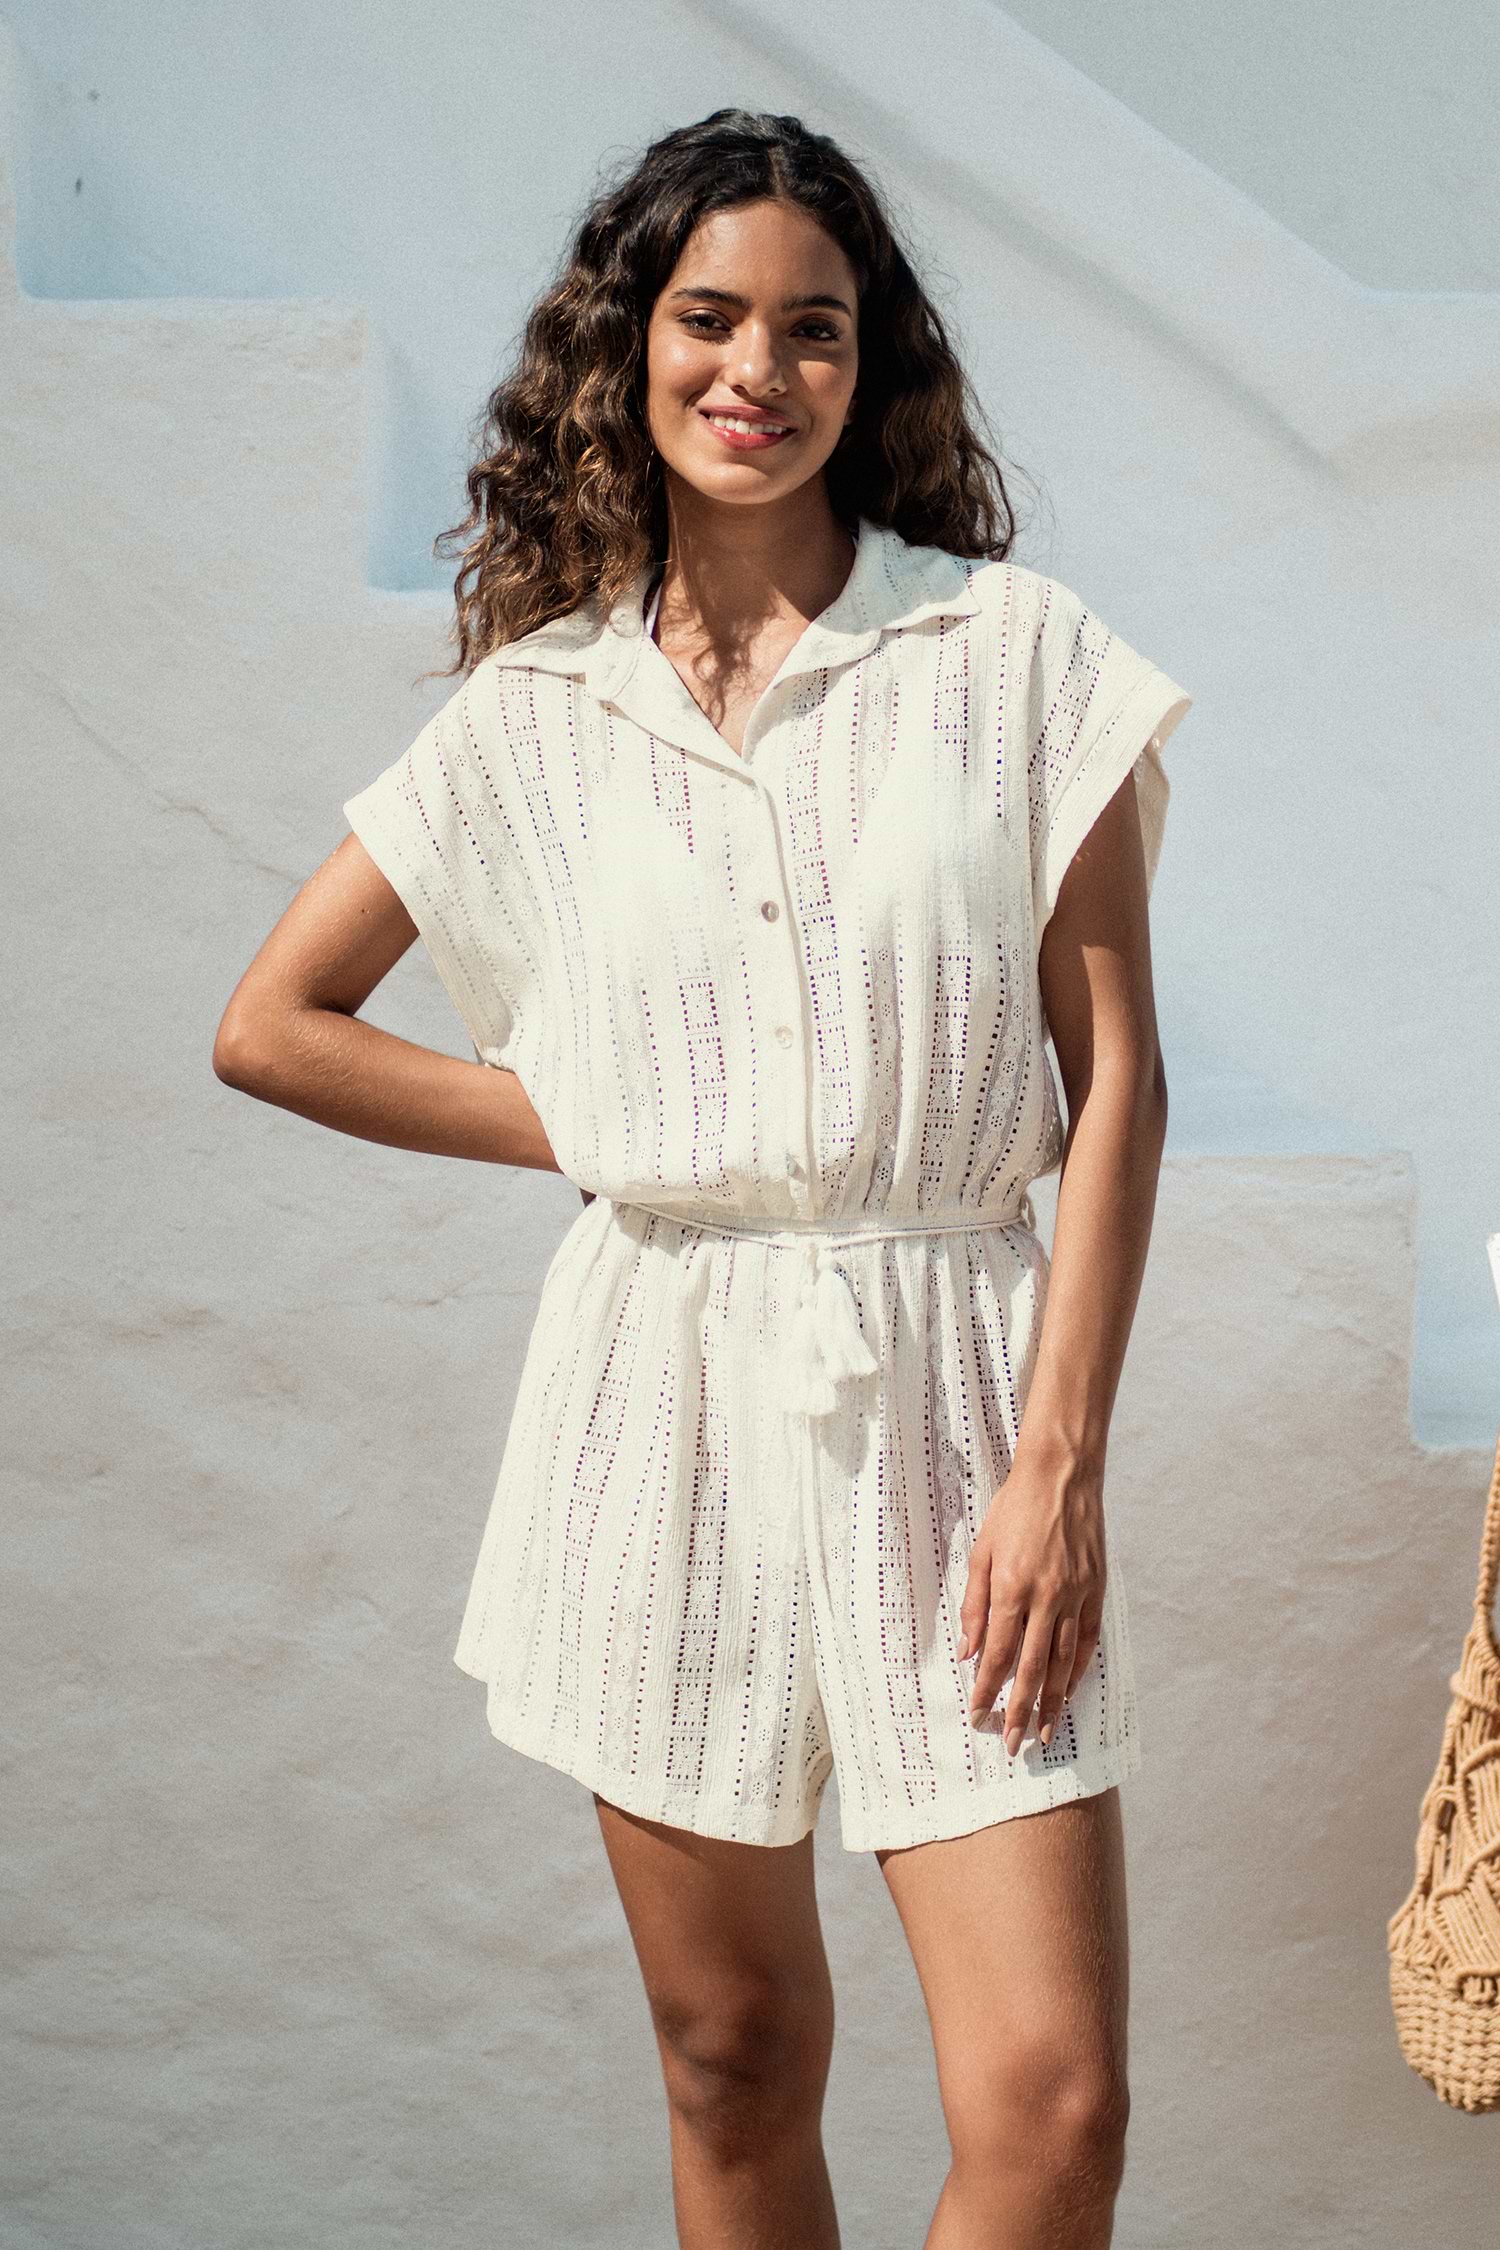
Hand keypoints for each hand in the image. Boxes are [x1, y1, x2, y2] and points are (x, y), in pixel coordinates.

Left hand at [955, 1444, 1107, 1755]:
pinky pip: (1086, 1641)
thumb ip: (974, 1604)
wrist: (1061, 1476)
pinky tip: (1068, 1691)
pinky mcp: (1095, 1591)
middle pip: (1030, 1667)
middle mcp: (1045, 1597)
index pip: (996, 1653)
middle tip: (1012, 1743)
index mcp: (1011, 1587)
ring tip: (1042, 1730)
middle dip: (1018, 1709)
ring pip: (1062, 1661)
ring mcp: (1075, 1596)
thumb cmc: (1014, 1509)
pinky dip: (1077, 1670)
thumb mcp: (982, 1551)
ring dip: (1051, 1700)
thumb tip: (967, 1651)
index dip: (987, 1688)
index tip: (979, 1715)